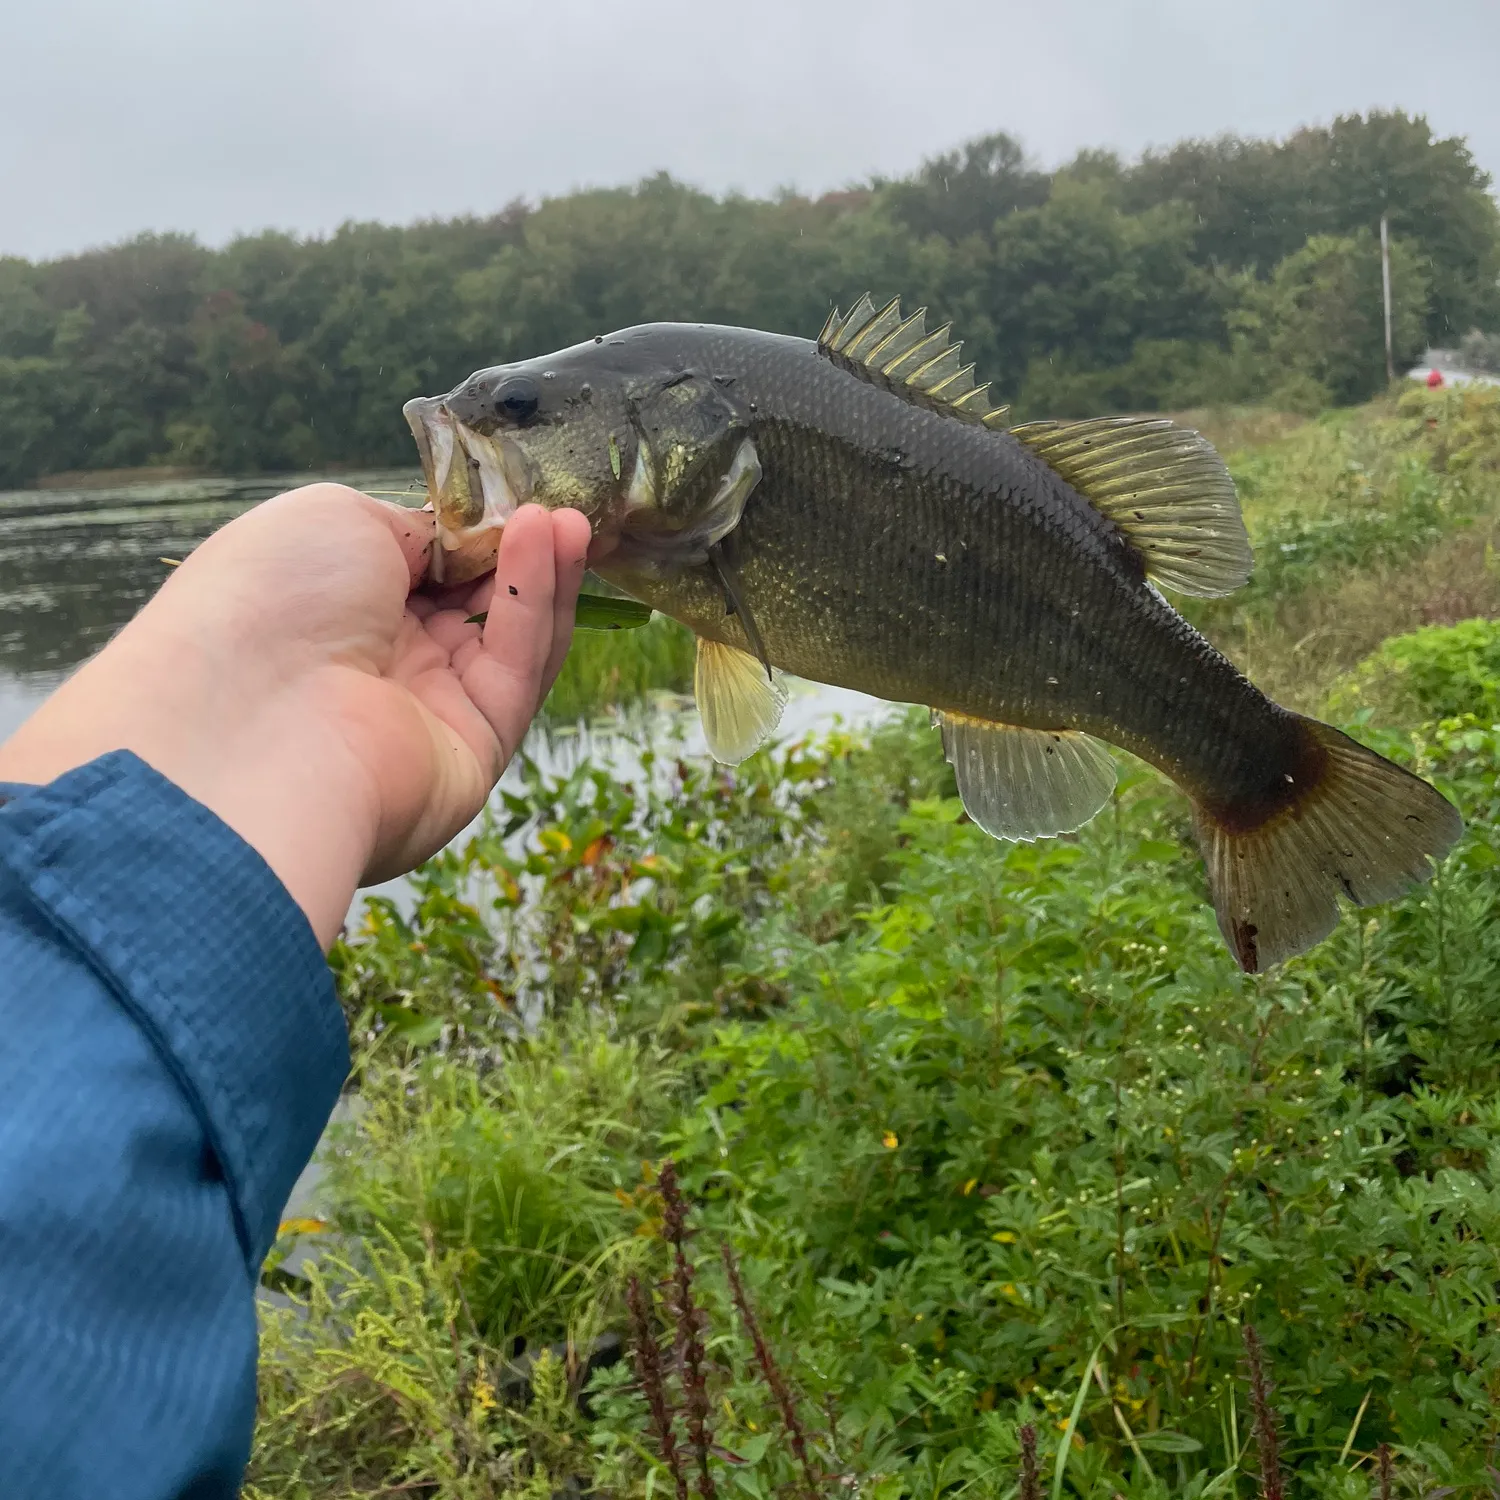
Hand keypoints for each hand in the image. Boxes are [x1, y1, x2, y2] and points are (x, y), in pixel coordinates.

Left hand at [0, 485, 591, 945]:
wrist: (255, 723)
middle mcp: (380, 665)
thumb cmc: (270, 601)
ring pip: (508, 638)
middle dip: (518, 551)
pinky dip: (534, 604)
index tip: (517, 492)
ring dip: (541, 573)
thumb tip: (460, 540)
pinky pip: (516, 670)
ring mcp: (429, 712)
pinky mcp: (475, 752)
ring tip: (571, 520)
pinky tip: (549, 545)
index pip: (422, 568)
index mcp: (333, 611)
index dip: (472, 532)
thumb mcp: (338, 519)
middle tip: (564, 504)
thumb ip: (413, 526)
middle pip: (473, 604)